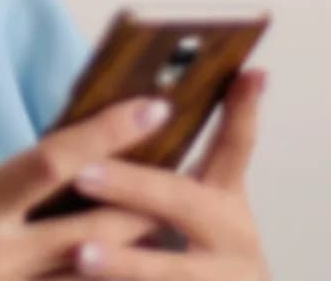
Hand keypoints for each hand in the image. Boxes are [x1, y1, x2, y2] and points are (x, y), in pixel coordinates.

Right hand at [0, 96, 180, 280]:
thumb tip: (44, 181)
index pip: (54, 160)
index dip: (110, 131)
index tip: (155, 107)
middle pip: (96, 226)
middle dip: (150, 200)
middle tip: (196, 171)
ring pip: (92, 274)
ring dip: (138, 252)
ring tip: (178, 227)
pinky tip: (122, 270)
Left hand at [66, 68, 271, 279]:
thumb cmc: (198, 259)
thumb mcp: (198, 217)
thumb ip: (167, 180)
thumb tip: (134, 111)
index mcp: (226, 203)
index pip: (236, 145)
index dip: (243, 109)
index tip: (249, 71)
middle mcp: (232, 237)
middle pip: (181, 203)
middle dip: (131, 186)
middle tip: (82, 172)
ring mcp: (219, 279)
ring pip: (172, 270)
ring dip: (125, 262)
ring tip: (81, 254)